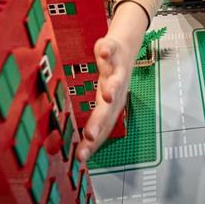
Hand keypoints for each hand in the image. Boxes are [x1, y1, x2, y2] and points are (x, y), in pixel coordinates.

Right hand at [76, 36, 132, 161]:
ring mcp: (115, 69)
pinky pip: (110, 49)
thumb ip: (92, 125)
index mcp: (111, 104)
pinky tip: (102, 52)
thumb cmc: (111, 78)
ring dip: (113, 87)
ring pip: (116, 79)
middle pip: (109, 107)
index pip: (103, 126)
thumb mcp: (103, 102)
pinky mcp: (113, 49)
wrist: (127, 46)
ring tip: (107, 94)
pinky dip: (107, 50)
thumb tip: (77, 154)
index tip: (80, 157)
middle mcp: (115, 89)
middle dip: (100, 121)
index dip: (93, 142)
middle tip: (90, 135)